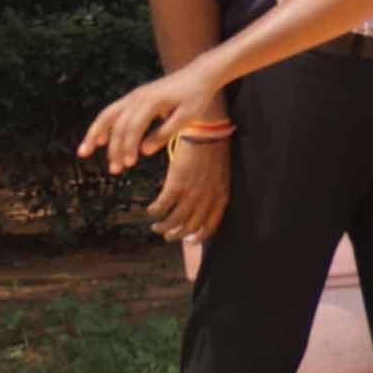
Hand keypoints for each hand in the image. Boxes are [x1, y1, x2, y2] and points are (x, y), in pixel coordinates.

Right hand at [83, 73, 214, 178]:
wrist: (200, 74)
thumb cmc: (196, 96)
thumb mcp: (187, 117)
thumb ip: (165, 133)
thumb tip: (143, 152)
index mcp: (151, 102)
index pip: (132, 128)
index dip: (128, 147)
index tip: (130, 164)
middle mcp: (137, 97)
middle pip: (117, 125)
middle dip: (113, 148)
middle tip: (115, 170)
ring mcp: (133, 96)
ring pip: (107, 115)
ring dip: (95, 135)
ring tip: (84, 153)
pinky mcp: (134, 97)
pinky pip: (113, 112)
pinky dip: (103, 126)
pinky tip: (99, 140)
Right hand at [149, 124, 232, 245]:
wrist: (207, 132)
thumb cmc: (212, 150)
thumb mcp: (218, 173)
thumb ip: (212, 189)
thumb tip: (200, 201)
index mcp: (221, 195)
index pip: (211, 224)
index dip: (200, 236)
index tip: (190, 241)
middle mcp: (208, 198)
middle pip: (191, 226)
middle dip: (178, 234)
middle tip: (167, 235)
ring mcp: (192, 193)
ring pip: (175, 221)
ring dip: (164, 227)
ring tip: (156, 227)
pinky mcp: (177, 185)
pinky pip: (162, 206)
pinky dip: (155, 211)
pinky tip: (150, 210)